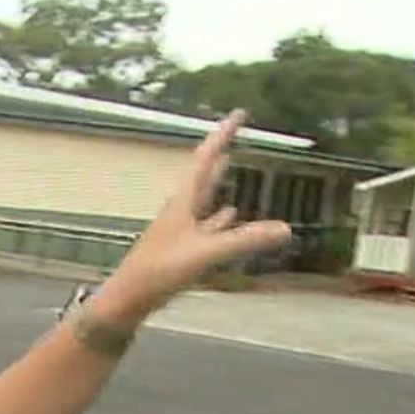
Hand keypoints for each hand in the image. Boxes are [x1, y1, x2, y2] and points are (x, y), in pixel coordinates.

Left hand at [90, 110, 294, 327]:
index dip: (223, 135)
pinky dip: (220, 217)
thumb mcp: (205, 254)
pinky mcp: (180, 248)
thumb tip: (287, 229)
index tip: (239, 114)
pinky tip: (228, 215)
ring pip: (204, 197)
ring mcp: (179, 229)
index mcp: (182, 201)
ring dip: (217, 180)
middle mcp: (180, 209)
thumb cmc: (158, 272)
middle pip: (203, 173)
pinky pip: (206, 225)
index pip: (206, 158)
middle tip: (234, 133)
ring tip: (229, 164)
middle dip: (220, 152)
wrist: (127, 299)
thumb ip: (245, 241)